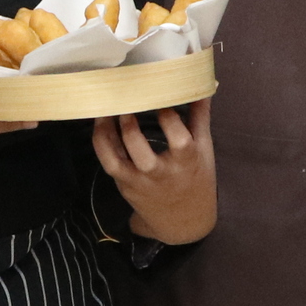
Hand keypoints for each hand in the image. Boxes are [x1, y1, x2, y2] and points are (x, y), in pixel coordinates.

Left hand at [92, 99, 216, 243]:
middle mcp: (162, 174)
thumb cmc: (196, 177)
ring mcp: (140, 182)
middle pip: (142, 152)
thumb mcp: (204, 148)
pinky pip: (109, 164)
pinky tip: (101, 125)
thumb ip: (200, 116)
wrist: (183, 221)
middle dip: (130, 126)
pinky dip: (101, 144)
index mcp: (187, 162)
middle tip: (126, 101)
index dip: (167, 116)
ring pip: (117, 161)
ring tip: (107, 110)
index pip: (178, 138)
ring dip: (108, 133)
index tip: (160, 96)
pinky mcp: (126, 186)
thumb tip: (204, 83)